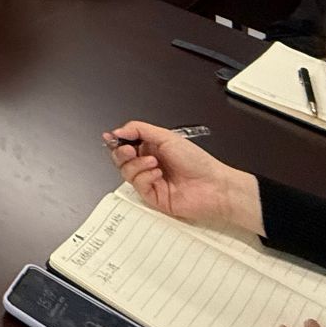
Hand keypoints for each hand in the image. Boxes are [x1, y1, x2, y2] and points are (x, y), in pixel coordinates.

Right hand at [103, 122, 261, 233]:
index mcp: (151, 148)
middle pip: (120, 159)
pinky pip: (137, 185)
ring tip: (153, 162)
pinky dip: (144, 176)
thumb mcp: (167, 136)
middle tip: (128, 149)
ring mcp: (150, 181)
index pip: (125, 144)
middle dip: (121, 152)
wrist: (214, 186)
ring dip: (136, 165)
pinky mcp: (152, 196)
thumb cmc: (198, 162)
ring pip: (126, 172)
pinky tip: (157, 174)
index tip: (111, 136)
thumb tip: (118, 130)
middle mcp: (149, 164)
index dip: (116, 140)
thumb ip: (139, 130)